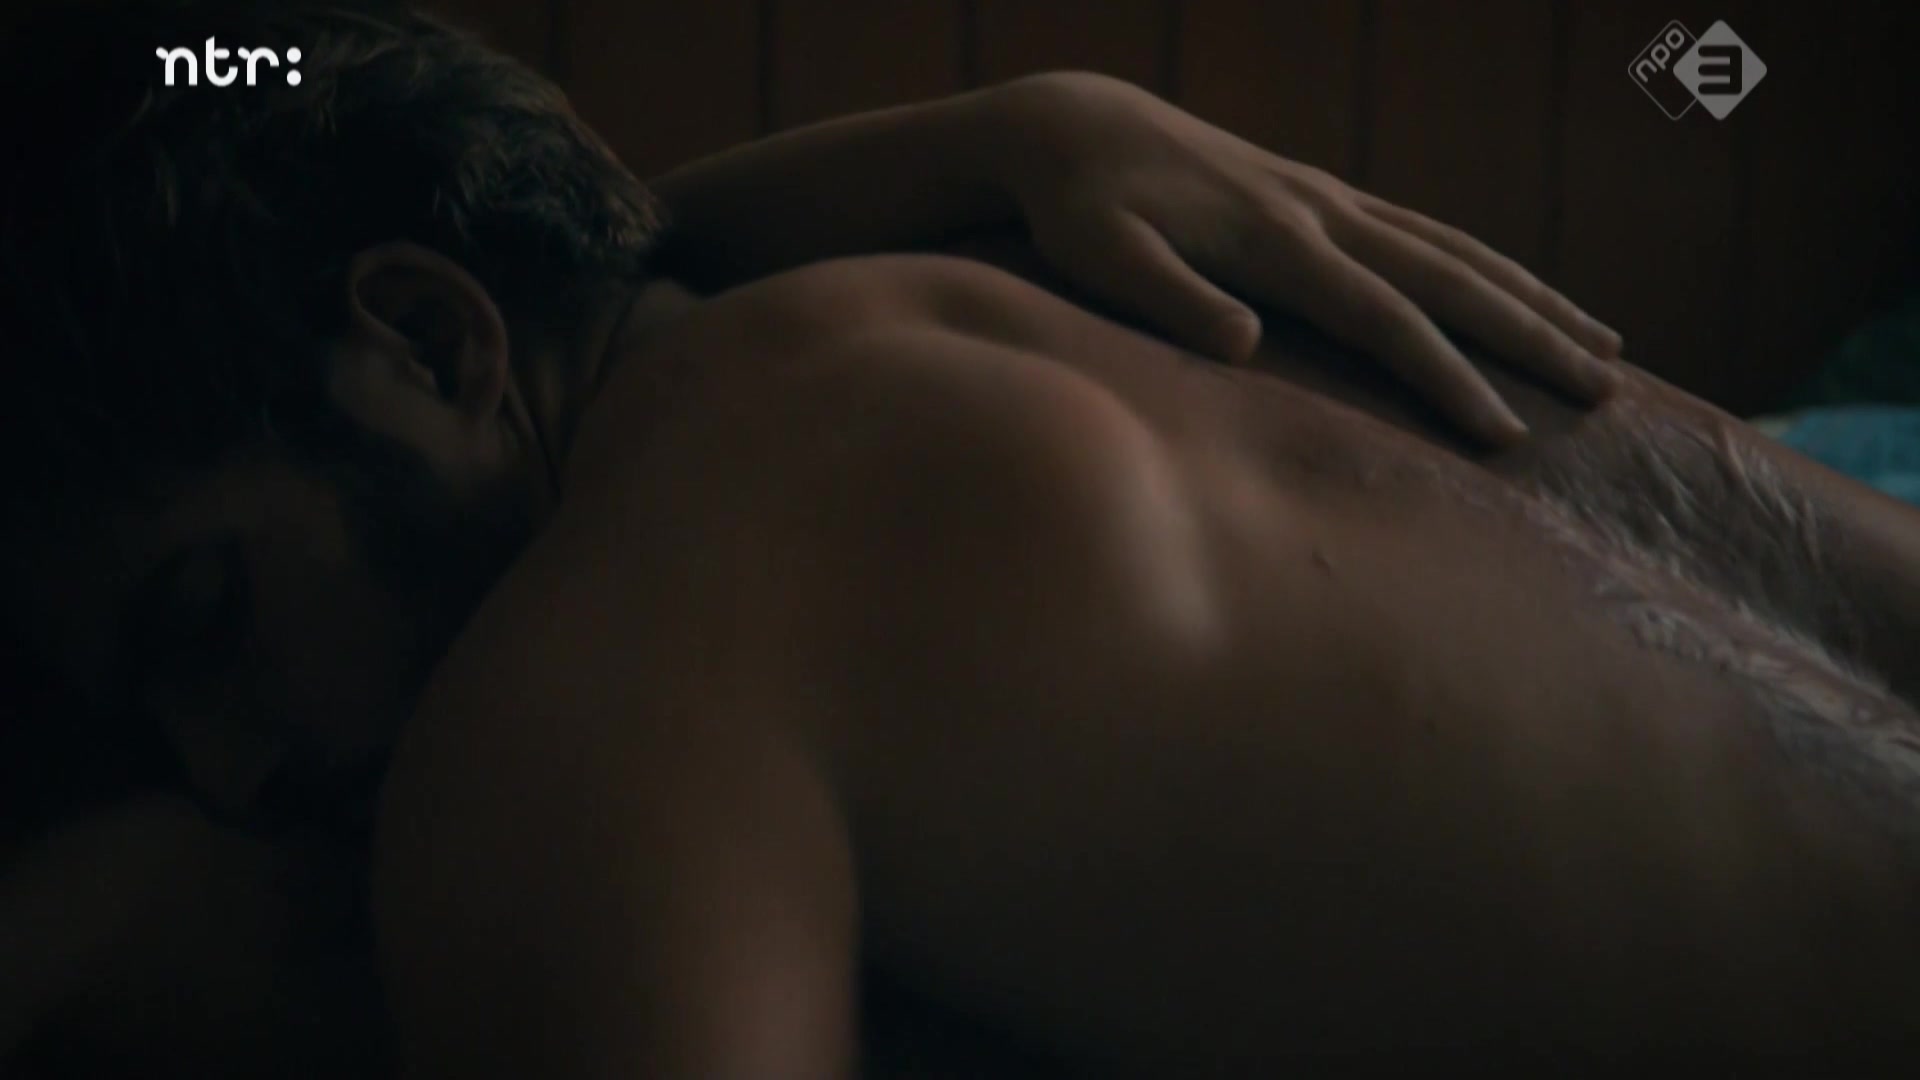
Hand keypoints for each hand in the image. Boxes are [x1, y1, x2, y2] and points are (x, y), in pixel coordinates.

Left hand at [979, 72, 1622, 445]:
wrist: (1078, 126)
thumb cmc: (1080, 207)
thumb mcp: (1102, 256)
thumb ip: (1169, 298)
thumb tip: (1246, 344)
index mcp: (1277, 242)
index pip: (1385, 319)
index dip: (1447, 377)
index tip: (1504, 434)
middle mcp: (1322, 214)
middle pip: (1450, 280)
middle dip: (1531, 338)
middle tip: (1606, 394)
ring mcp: (1329, 200)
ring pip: (1457, 250)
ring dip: (1534, 300)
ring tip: (1608, 348)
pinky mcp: (1323, 197)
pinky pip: (1429, 233)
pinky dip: (1489, 266)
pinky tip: (1520, 295)